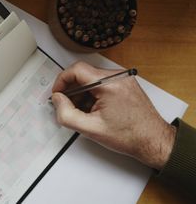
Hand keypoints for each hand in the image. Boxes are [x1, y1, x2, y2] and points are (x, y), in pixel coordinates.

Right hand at [51, 61, 175, 169]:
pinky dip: (93, 93)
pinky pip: (102, 82)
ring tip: (83, 112)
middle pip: (83, 73)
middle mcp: (118, 76)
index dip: (61, 80)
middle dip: (71, 90)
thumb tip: (57, 100)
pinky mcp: (125, 83)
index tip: (57, 93)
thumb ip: (66, 114)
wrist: (153, 140)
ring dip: (82, 93)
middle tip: (67, 106)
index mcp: (109, 84)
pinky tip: (94, 109)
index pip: (76, 70)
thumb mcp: (90, 129)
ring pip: (91, 78)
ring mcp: (123, 78)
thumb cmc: (129, 136)